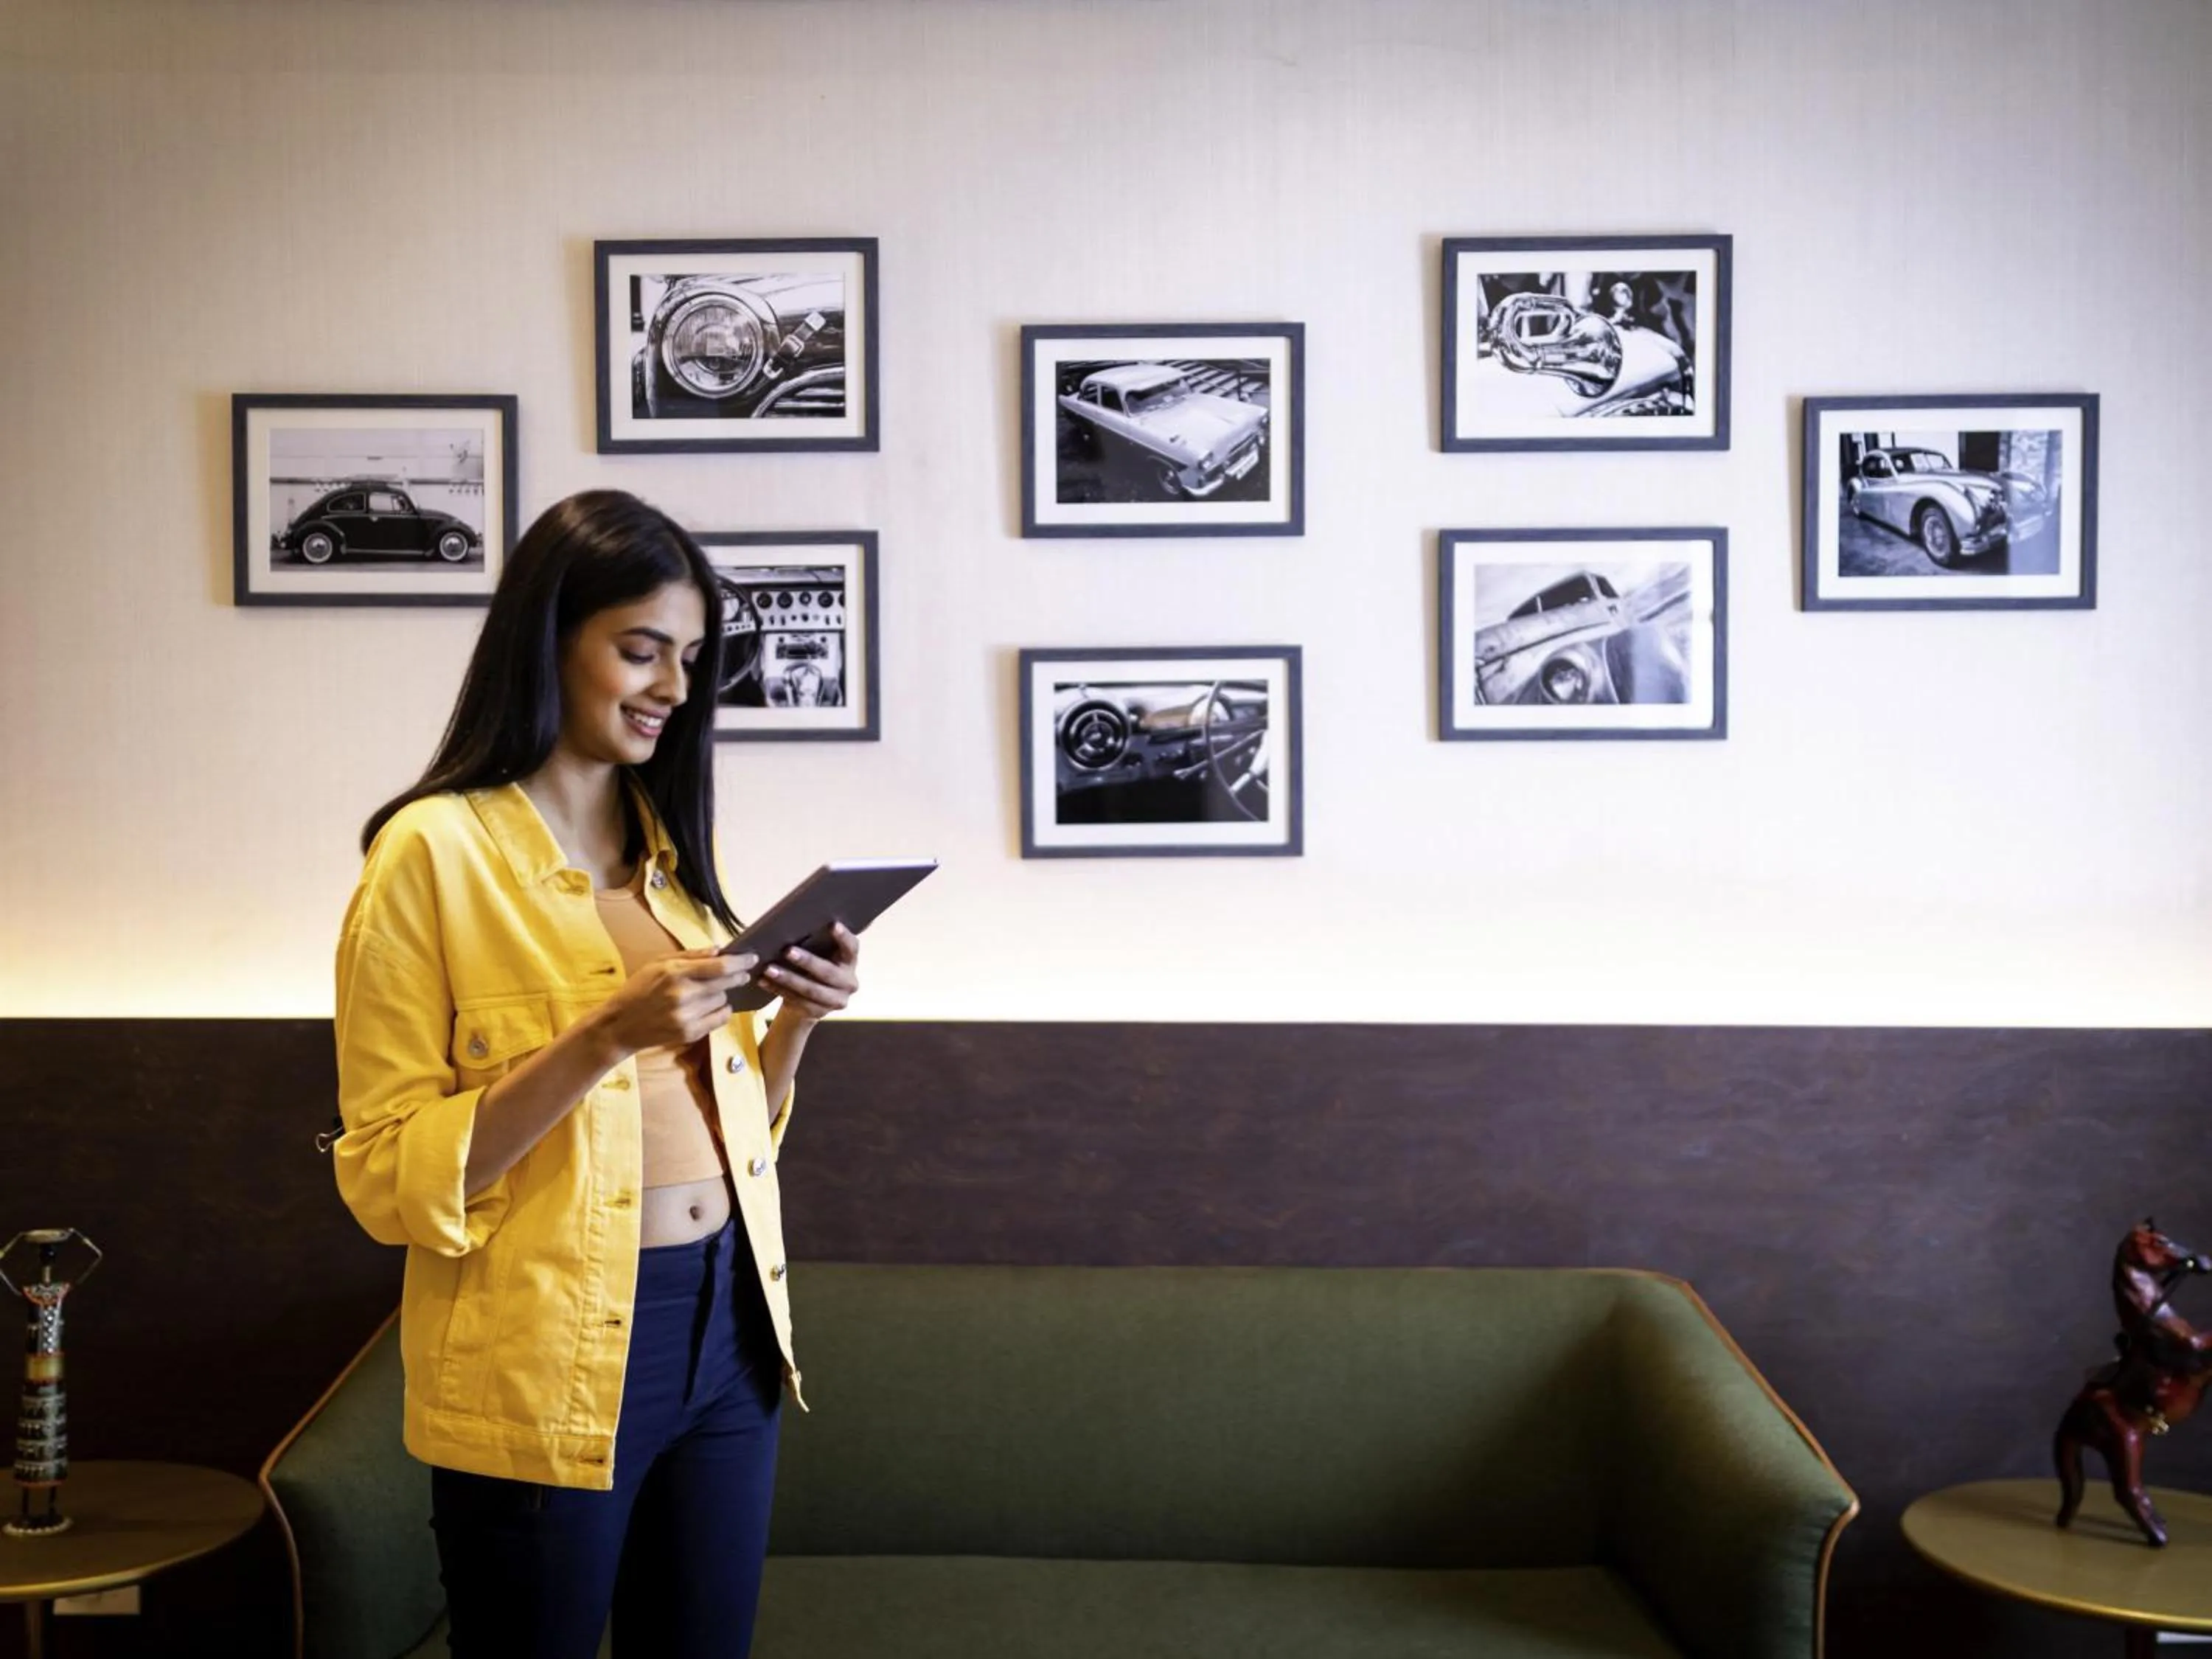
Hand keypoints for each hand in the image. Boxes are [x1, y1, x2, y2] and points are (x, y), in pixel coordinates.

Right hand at [595, 949, 754, 1056]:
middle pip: (726, 983)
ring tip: (708, 992)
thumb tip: (718, 949)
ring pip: (722, 1000)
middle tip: (742, 973)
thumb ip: (690, 955)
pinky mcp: (689, 1033)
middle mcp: (683, 995)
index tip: (752, 958)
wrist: (620, 1025)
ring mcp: (687, 1017)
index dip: (740, 961)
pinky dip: (720, 1011)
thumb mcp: (657, 963)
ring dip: (721, 994)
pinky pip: (719, 1019)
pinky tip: (711, 1006)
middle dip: (738, 976)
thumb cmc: (639, 989)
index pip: (720, 966)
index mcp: (675, 973)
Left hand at [760, 924, 859, 1027]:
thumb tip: (791, 925)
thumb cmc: (813, 968)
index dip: (843, 937)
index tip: (832, 924)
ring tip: (769, 969)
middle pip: (828, 972)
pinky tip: (763, 981)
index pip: (851, 948)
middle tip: (788, 951)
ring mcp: (835, 1001)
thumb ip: (816, 944)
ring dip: (788, 978)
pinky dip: (778, 989)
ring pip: (810, 990)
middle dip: (807, 961)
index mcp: (850, 962)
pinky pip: (797, 1001)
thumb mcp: (820, 956)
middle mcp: (848, 983)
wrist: (811, 1002)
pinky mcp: (818, 1013)